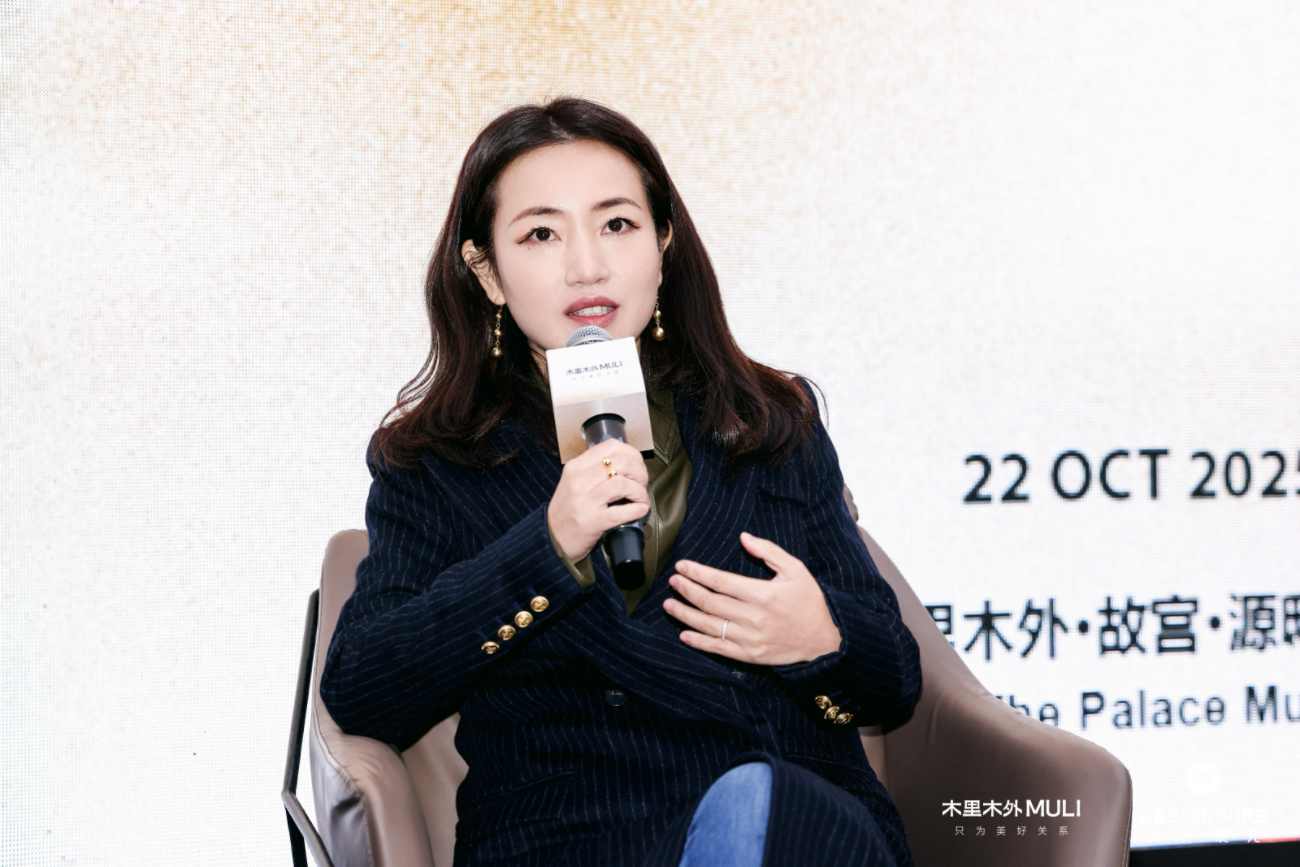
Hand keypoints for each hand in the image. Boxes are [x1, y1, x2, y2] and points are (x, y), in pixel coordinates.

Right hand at [547, 438, 650, 561]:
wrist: (551, 539)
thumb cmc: (566, 511)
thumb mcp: (573, 482)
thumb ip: (594, 470)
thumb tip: (626, 463)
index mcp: (575, 467)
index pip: (610, 447)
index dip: (632, 454)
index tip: (637, 464)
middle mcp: (579, 480)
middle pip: (621, 463)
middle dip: (639, 472)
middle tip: (641, 483)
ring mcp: (585, 501)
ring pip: (622, 484)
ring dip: (639, 492)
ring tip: (640, 499)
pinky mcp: (592, 521)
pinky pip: (621, 511)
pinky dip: (637, 510)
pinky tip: (640, 511)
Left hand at [662, 531, 841, 664]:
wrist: (824, 640)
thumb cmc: (809, 601)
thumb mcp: (795, 569)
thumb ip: (768, 551)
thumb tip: (743, 537)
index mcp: (762, 594)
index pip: (721, 581)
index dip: (698, 573)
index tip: (682, 566)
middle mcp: (753, 617)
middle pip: (710, 602)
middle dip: (687, 590)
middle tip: (673, 581)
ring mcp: (750, 638)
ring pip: (709, 625)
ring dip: (685, 615)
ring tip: (668, 605)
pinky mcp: (749, 655)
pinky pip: (719, 648)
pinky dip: (699, 642)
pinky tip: (684, 634)